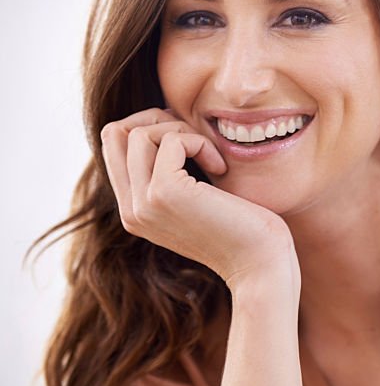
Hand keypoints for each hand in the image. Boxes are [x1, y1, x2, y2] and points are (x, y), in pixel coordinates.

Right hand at [100, 108, 297, 290]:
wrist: (261, 265)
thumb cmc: (243, 229)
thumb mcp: (199, 200)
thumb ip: (174, 173)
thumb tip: (166, 123)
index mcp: (134, 211)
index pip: (113, 146)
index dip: (149, 126)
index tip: (188, 137)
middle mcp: (130, 210)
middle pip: (115, 133)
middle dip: (158, 120)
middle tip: (197, 138)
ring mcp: (143, 203)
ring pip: (138, 133)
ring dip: (183, 132)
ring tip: (213, 157)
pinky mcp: (164, 194)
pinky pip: (170, 141)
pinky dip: (200, 142)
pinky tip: (221, 167)